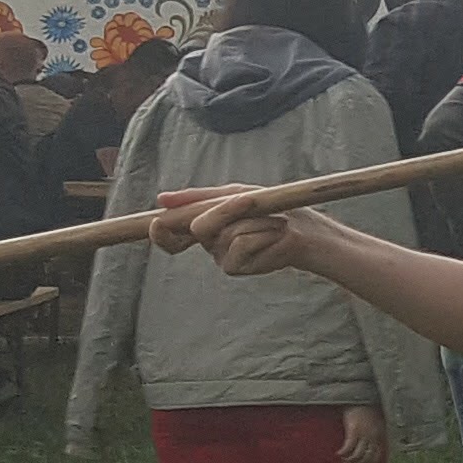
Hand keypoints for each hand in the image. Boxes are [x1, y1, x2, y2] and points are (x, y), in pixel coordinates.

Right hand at [160, 186, 319, 276]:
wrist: (304, 228)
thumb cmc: (270, 208)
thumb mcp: (235, 195)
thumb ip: (199, 198)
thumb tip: (160, 200)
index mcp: (203, 225)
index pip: (169, 234)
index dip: (160, 231)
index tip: (158, 223)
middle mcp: (208, 243)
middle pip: (197, 227)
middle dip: (224, 210)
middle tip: (249, 201)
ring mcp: (221, 257)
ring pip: (226, 233)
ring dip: (255, 220)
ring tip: (273, 221)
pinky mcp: (236, 268)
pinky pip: (241, 243)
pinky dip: (261, 233)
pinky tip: (275, 235)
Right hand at [338, 403, 386, 462]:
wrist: (359, 395)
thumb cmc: (366, 407)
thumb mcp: (376, 421)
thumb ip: (375, 432)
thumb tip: (370, 444)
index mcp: (380, 435)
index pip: (377, 456)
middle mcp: (374, 436)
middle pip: (367, 458)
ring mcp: (364, 434)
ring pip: (358, 455)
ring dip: (350, 461)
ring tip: (344, 460)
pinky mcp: (354, 431)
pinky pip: (348, 448)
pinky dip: (343, 453)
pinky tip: (338, 454)